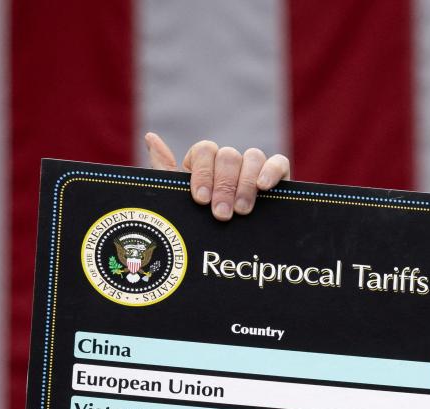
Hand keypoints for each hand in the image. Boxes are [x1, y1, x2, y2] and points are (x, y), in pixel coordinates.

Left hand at [145, 132, 290, 221]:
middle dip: (223, 186)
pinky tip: (263, 187)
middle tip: (220, 214)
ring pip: (253, 156)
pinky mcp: (278, 178)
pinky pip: (279, 162)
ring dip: (245, 184)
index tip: (201, 199)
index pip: (205, 150)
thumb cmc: (200, 224)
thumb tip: (150, 136)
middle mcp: (229, 163)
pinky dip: (271, 171)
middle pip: (228, 155)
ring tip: (241, 211)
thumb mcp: (179, 201)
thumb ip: (164, 170)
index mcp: (204, 165)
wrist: (231, 252)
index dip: (203, 173)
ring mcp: (254, 169)